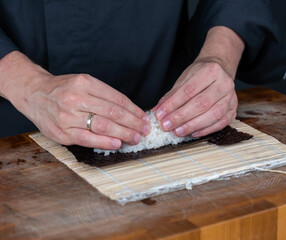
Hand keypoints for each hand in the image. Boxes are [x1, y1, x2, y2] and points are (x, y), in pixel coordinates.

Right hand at [29, 74, 149, 148]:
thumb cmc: (64, 89)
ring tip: (135, 138)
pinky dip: (104, 142)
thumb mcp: (83, 83)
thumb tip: (130, 111)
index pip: (116, 99)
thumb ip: (104, 95)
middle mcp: (76, 98)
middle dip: (132, 123)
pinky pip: (87, 139)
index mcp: (85, 83)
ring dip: (123, 133)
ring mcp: (68, 116)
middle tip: (144, 130)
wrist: (34, 94)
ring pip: (102, 126)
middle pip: (112, 113)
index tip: (144, 118)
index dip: (134, 110)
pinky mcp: (62, 132)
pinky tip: (117, 143)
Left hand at [153, 59, 236, 136]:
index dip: (173, 104)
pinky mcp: (233, 110)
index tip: (160, 114)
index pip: (188, 90)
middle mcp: (224, 83)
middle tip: (167, 125)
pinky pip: (221, 123)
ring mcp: (231, 97)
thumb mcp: (184, 79)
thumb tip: (158, 111)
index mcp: (210, 71)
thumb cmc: (200, 75)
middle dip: (182, 117)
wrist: (220, 69)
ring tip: (178, 131)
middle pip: (201, 103)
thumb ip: (171, 96)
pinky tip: (193, 133)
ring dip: (193, 125)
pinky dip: (206, 130)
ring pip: (213, 114)